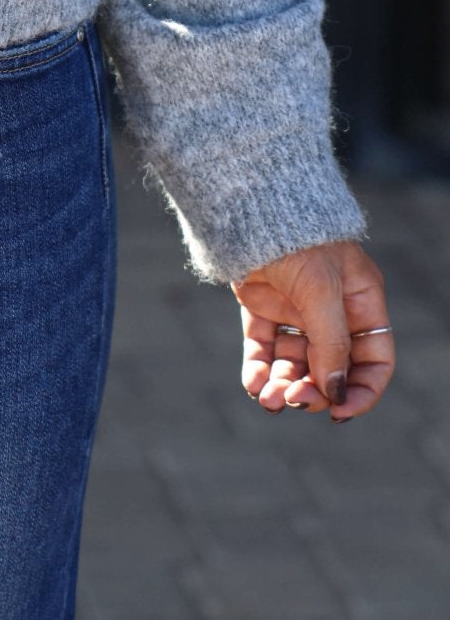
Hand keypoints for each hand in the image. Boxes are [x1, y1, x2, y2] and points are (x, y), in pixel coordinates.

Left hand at [231, 239, 392, 423]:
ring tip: (267, 399)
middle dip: (314, 390)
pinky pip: (264, 348)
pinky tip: (253, 384)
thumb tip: (335, 391)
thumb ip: (331, 342)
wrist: (246, 207)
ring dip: (283, 385)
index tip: (339, 412)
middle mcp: (331, 311)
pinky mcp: (262, 306)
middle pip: (330, 368)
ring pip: (294, 362)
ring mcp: (295, 310)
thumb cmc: (296, 240)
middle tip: (292, 400)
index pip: (373, 359)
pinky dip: (258, 369)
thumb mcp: (322, 291)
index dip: (362, 390)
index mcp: (360, 303)